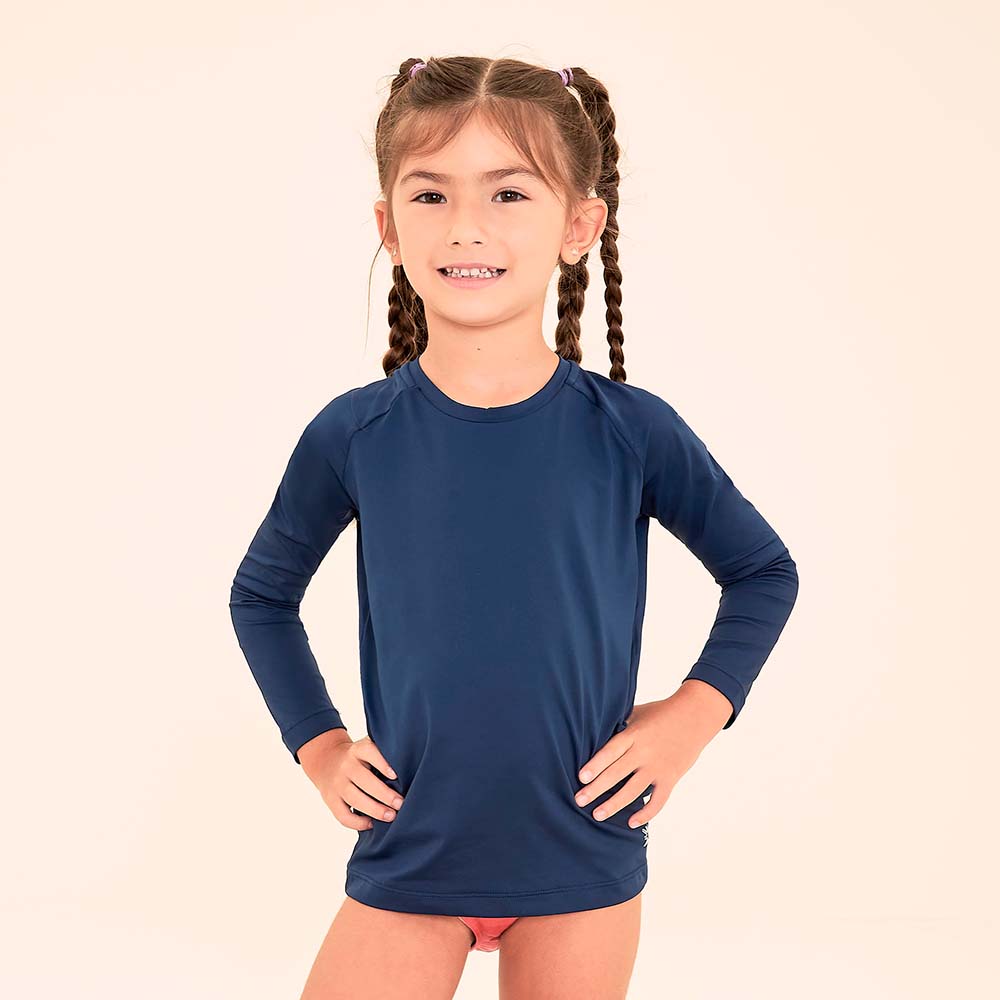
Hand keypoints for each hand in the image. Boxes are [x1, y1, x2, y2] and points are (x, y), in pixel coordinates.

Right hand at [299, 729, 404, 830]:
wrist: (326, 759)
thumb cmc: (358, 757)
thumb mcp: (367, 746)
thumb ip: (383, 753)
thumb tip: (411, 767)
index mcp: (358, 750)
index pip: (369, 753)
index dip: (382, 763)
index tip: (396, 775)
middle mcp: (346, 766)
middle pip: (364, 780)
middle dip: (385, 794)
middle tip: (401, 804)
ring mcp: (337, 784)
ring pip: (355, 799)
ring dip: (374, 810)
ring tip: (391, 816)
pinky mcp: (331, 800)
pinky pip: (343, 815)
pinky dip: (357, 823)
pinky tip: (371, 824)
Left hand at [574, 687, 730, 829]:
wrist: (695, 716)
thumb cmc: (661, 712)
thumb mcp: (637, 713)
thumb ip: (618, 725)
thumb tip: (593, 733)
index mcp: (633, 733)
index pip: (610, 751)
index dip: (595, 765)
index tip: (581, 777)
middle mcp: (644, 751)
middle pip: (617, 773)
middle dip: (596, 789)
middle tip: (579, 801)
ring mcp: (658, 766)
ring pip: (633, 790)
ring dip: (614, 804)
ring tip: (597, 815)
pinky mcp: (671, 777)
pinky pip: (658, 800)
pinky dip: (646, 813)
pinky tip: (631, 822)